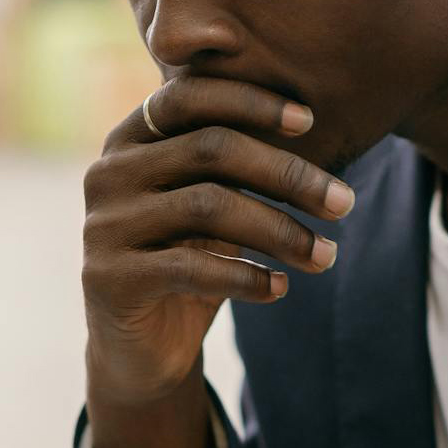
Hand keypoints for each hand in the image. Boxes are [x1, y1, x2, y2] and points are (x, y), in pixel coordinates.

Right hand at [82, 77, 355, 407]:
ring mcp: (103, 226)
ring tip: (327, 255)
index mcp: (129, 140)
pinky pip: (192, 268)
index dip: (251, 102)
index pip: (188, 96)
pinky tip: (281, 288)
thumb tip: (313, 122)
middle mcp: (108, 174)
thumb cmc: (187, 262)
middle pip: (210, 149)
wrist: (141, 351)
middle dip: (287, 174)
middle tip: (344, 202)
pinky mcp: (109, 278)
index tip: (310, 121)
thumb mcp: (210, 205)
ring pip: (208, 206)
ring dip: (280, 231)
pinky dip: (247, 277)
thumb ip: (235, 164)